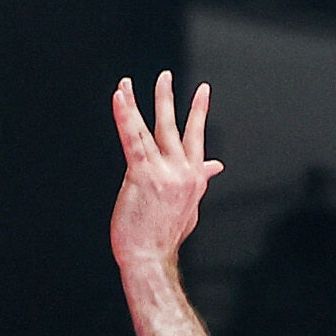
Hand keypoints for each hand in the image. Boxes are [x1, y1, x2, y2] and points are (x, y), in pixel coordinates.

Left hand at [110, 72, 222, 275]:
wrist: (150, 259)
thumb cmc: (165, 237)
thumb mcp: (190, 206)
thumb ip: (201, 180)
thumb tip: (216, 164)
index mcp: (194, 177)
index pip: (197, 137)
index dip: (198, 113)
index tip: (202, 91)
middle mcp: (182, 171)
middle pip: (174, 127)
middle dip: (168, 99)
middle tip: (165, 76)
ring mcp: (164, 172)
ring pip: (151, 128)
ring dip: (139, 102)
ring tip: (127, 83)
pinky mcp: (142, 175)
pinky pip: (132, 138)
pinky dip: (126, 116)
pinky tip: (119, 98)